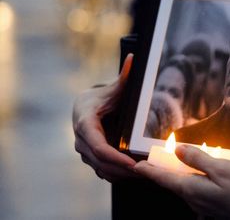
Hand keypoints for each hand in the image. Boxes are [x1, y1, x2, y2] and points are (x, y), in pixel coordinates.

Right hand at [73, 54, 136, 181]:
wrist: (87, 106)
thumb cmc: (102, 97)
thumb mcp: (112, 88)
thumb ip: (124, 77)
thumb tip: (134, 57)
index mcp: (84, 123)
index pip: (98, 146)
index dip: (115, 158)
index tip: (133, 164)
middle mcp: (80, 139)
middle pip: (101, 162)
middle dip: (123, 170)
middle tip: (146, 172)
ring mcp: (84, 151)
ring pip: (102, 170)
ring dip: (122, 175)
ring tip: (144, 175)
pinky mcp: (90, 157)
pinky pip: (103, 171)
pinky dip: (118, 175)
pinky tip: (135, 174)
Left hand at [134, 145, 229, 218]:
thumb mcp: (223, 168)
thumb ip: (198, 160)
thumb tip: (177, 151)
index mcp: (194, 190)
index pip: (165, 179)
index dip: (150, 171)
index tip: (136, 166)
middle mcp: (198, 201)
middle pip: (175, 184)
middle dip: (163, 173)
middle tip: (154, 163)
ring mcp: (209, 206)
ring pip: (188, 188)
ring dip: (180, 176)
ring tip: (176, 164)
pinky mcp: (219, 207)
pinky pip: (201, 192)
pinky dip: (196, 181)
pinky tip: (203, 174)